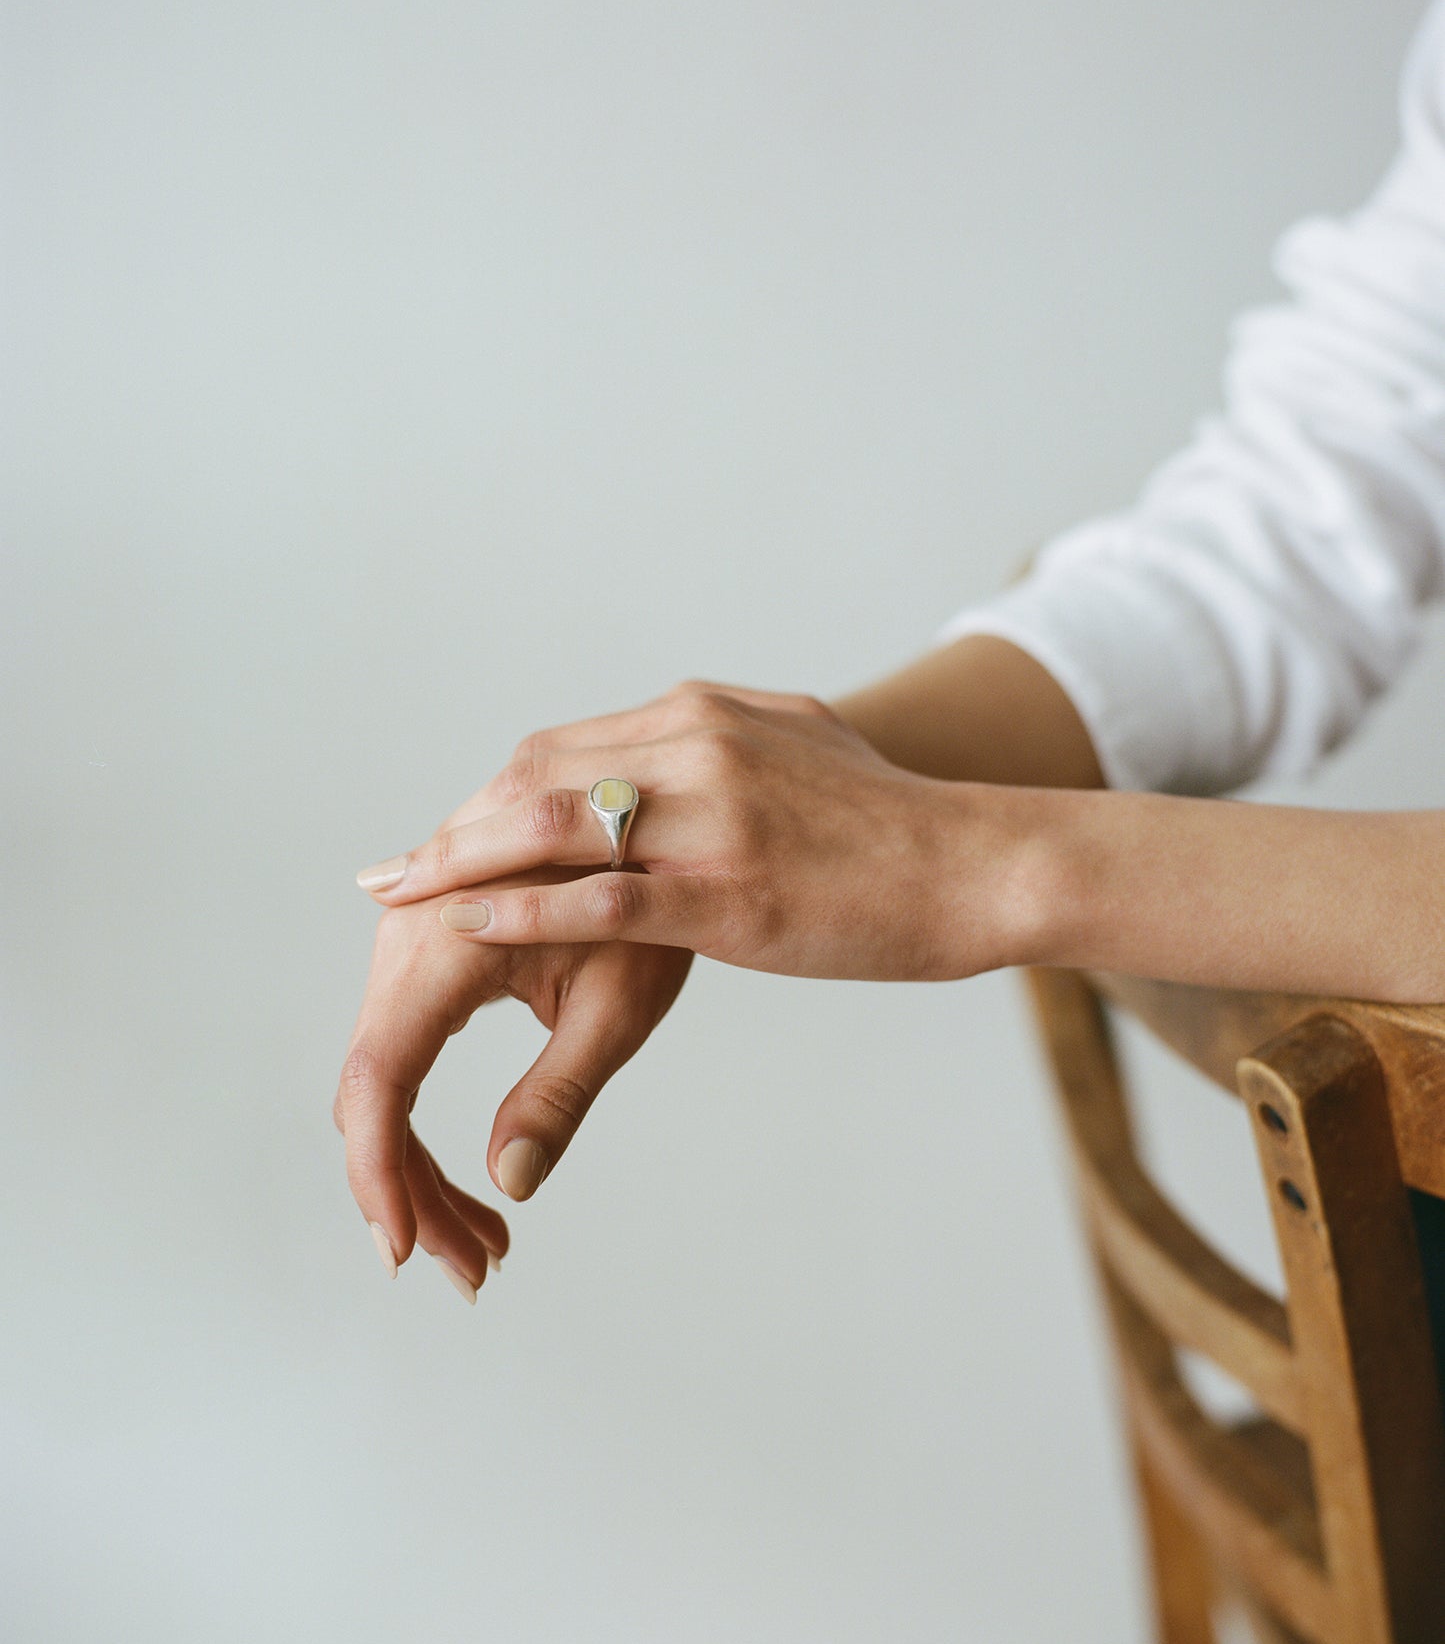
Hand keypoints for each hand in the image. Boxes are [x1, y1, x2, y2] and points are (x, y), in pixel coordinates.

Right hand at [335, 868, 690, 1292]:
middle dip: (412, 1190)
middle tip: (475, 1267)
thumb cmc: (649, 903)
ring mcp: (408, 936)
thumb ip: (559, 1092)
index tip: (405, 1250)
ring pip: (385, 1075)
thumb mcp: (619, 1004)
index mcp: (450, 940)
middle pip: (377, 1090)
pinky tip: (471, 1181)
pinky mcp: (423, 947)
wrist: (649, 820)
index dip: (381, 1171)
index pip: (382, 1078)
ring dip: (418, 1164)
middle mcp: (408, 932)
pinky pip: (401, 1047)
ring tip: (483, 1243)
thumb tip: (512, 1182)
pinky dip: (423, 1120)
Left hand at [357, 681, 1033, 984]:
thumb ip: (731, 745)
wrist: (979, 862)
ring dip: (461, 864)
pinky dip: (528, 909)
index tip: (438, 836)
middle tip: (387, 875)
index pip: (562, 750)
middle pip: (535, 778)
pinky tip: (472, 927)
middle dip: (452, 830)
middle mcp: (697, 746)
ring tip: (399, 902)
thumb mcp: (805, 747)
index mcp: (706, 716)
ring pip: (552, 827)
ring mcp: (713, 816)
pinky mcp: (733, 890)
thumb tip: (682, 748)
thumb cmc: (896, 820)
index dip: (486, 798)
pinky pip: (605, 896)